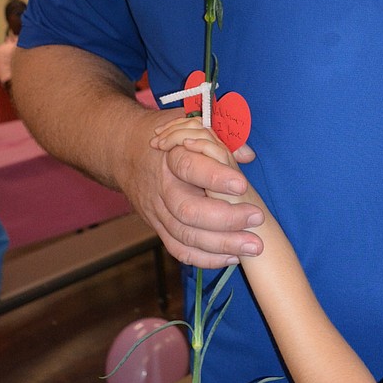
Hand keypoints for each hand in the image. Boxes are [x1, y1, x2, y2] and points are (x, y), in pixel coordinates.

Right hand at [121, 109, 264, 267]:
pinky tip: (232, 257)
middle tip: (257, 218)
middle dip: (226, 218)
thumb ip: (222, 138)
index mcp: (171, 157)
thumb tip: (247, 154)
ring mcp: (158, 212)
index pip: (190, 167)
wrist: (125, 152)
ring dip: (222, 244)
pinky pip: (179, 250)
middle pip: (188, 210)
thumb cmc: (169, 138)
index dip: (215, 177)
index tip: (241, 185)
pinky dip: (205, 258)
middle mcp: (162, 187)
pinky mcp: (158, 228)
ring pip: (185, 235)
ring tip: (253, 246)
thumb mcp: (191, 124)